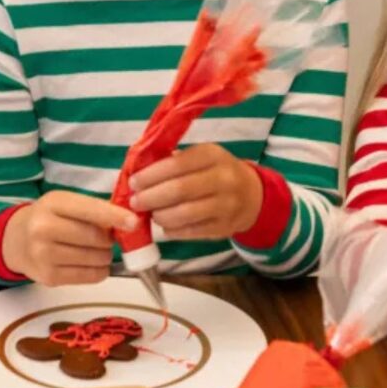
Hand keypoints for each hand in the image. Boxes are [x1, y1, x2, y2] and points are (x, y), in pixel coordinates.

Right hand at [2, 192, 137, 286]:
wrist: (16, 241)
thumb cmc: (50, 218)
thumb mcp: (67, 203)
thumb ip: (95, 209)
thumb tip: (129, 222)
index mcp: (53, 203)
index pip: (90, 210)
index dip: (115, 217)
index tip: (133, 222)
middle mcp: (44, 228)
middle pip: (96, 237)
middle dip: (109, 239)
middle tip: (107, 238)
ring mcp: (44, 255)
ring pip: (96, 258)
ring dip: (106, 255)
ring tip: (96, 250)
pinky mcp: (49, 277)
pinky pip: (90, 276)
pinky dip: (100, 270)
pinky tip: (92, 263)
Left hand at [129, 144, 262, 240]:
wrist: (253, 196)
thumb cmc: (217, 172)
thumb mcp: (202, 157)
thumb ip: (174, 162)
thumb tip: (138, 173)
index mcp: (213, 155)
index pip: (176, 165)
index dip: (151, 175)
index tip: (133, 182)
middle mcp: (223, 179)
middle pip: (178, 190)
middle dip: (150, 197)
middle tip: (135, 201)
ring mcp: (225, 205)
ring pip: (183, 214)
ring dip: (159, 215)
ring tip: (151, 213)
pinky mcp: (223, 228)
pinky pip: (189, 232)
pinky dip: (171, 230)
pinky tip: (165, 225)